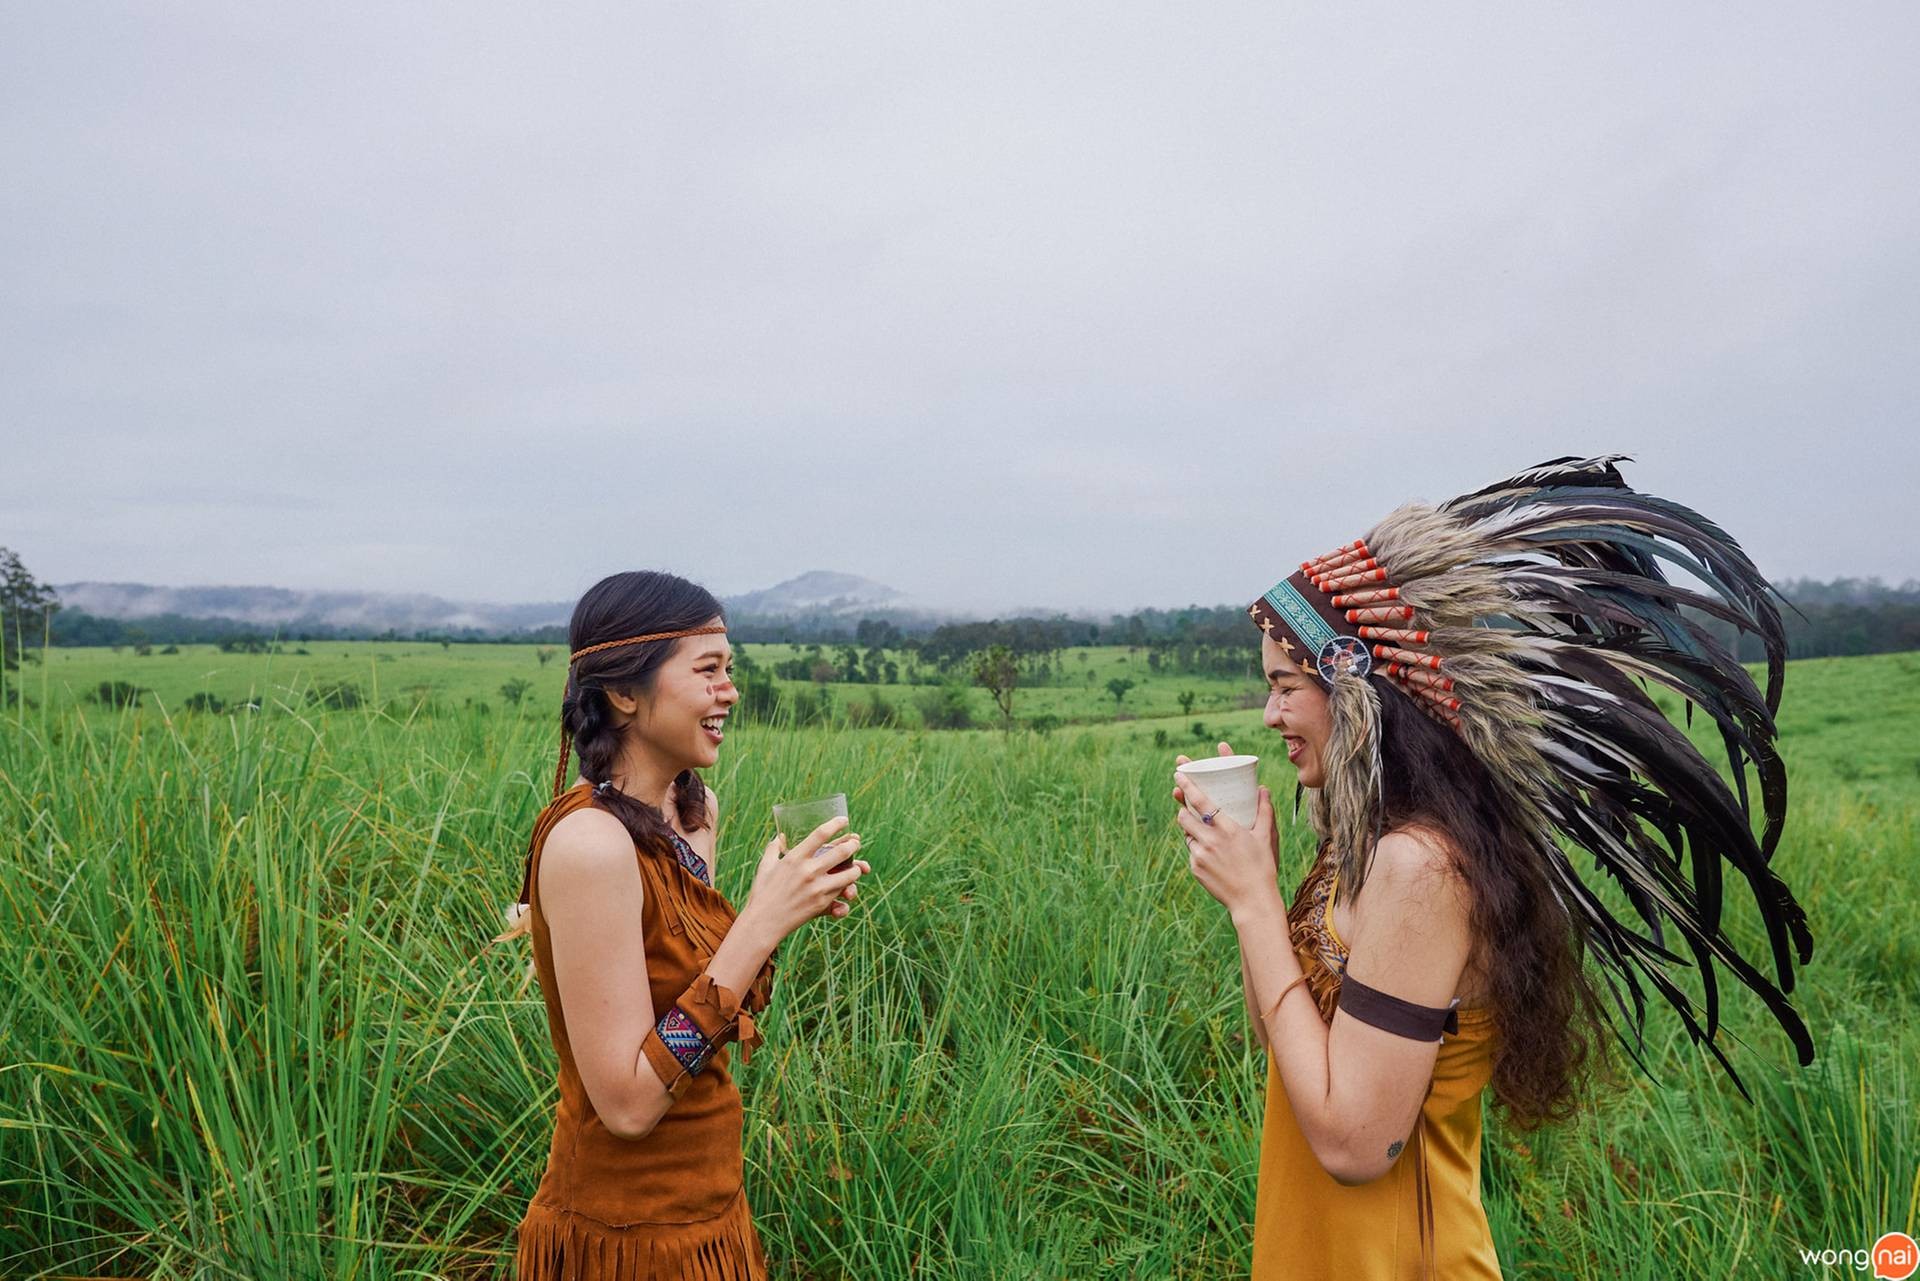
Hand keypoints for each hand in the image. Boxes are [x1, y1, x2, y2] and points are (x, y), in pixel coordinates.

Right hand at [740, 816, 869, 941]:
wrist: (763, 922)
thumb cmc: (762, 893)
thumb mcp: (764, 867)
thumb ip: (773, 848)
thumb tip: (779, 836)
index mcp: (794, 858)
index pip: (820, 834)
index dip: (836, 824)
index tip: (844, 820)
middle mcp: (808, 871)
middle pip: (841, 852)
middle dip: (853, 845)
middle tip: (856, 842)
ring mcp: (817, 888)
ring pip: (849, 874)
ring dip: (856, 869)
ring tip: (857, 867)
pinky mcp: (821, 904)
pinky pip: (841, 892)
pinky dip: (846, 888)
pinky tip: (847, 885)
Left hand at [1175, 740, 1278, 859]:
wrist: (1252, 900)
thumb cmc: (1262, 867)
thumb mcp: (1266, 837)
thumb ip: (1264, 811)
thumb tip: (1263, 789)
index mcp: (1228, 829)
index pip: (1201, 802)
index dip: (1187, 786)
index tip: (1178, 773)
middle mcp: (1211, 840)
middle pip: (1185, 815)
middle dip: (1183, 806)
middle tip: (1185, 800)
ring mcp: (1200, 855)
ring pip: (1186, 832)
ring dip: (1189, 826)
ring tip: (1202, 826)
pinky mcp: (1195, 868)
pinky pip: (1191, 850)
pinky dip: (1196, 845)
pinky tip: (1209, 849)